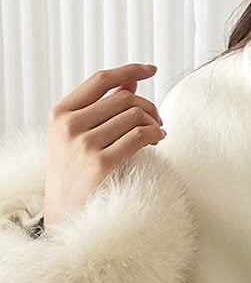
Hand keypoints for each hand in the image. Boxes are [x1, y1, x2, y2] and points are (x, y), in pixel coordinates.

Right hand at [44, 63, 164, 226]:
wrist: (64, 212)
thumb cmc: (75, 172)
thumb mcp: (78, 135)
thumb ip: (103, 107)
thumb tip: (131, 81)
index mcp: (60, 112)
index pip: (100, 80)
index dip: (129, 70)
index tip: (151, 70)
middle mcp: (69, 125)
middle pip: (123, 98)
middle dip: (148, 106)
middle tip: (158, 121)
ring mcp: (84, 144)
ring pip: (134, 116)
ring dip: (154, 123)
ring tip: (158, 134)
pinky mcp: (101, 164)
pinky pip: (138, 137)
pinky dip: (154, 135)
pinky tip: (158, 141)